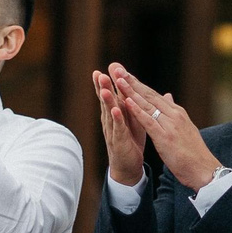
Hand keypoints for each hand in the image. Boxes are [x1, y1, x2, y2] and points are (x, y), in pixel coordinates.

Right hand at [92, 70, 147, 186]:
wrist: (128, 166)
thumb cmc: (130, 140)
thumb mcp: (131, 117)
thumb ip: (131, 102)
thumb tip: (133, 85)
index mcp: (115, 113)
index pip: (111, 94)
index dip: (108, 81)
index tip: (107, 67)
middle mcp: (110, 121)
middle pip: (106, 101)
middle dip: (102, 87)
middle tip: (98, 73)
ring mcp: (113, 131)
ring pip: (109, 113)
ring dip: (106, 101)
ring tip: (104, 88)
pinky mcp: (118, 142)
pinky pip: (118, 129)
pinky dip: (117, 119)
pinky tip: (116, 110)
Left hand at [105, 65, 216, 190]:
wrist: (204, 170)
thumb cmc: (194, 153)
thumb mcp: (184, 128)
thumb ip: (174, 112)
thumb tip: (168, 96)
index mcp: (177, 113)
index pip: (154, 95)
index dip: (138, 84)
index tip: (125, 74)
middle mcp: (174, 115)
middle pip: (149, 95)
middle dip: (132, 81)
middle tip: (117, 69)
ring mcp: (170, 125)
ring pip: (147, 104)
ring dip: (131, 91)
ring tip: (118, 79)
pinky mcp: (165, 137)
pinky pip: (148, 121)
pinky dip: (137, 110)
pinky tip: (127, 101)